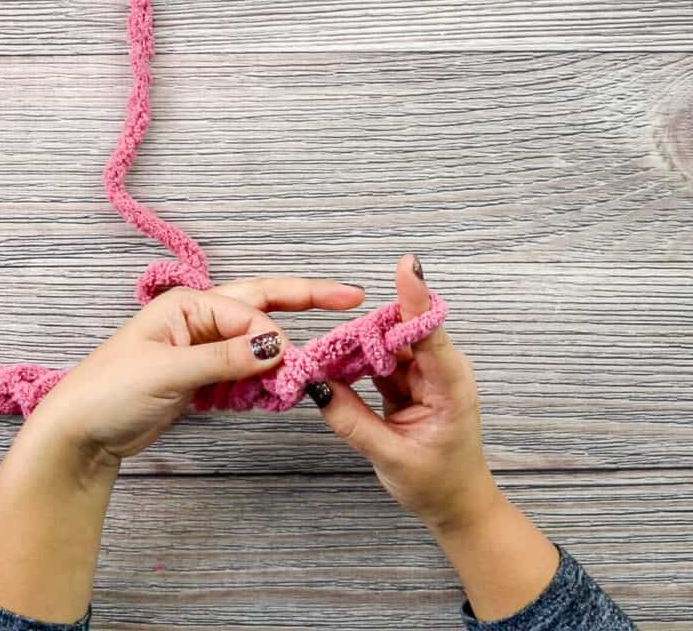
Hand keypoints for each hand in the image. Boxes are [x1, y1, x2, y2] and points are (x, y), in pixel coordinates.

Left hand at [33, 278, 366, 462]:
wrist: (79, 432)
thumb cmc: (109, 391)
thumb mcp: (168, 372)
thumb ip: (225, 359)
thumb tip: (277, 346)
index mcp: (187, 306)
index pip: (249, 311)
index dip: (273, 337)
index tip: (289, 365)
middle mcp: (197, 321)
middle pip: (260, 305)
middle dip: (304, 299)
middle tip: (349, 296)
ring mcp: (200, 350)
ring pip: (255, 344)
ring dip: (280, 355)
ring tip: (309, 369)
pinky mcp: (200, 380)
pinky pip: (243, 373)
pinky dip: (262, 382)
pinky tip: (277, 392)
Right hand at [317, 255, 498, 531]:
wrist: (455, 506)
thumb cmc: (437, 484)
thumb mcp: (391, 457)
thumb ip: (351, 421)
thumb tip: (315, 386)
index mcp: (450, 385)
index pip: (430, 332)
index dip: (415, 298)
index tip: (406, 265)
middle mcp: (438, 371)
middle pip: (399, 332)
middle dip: (362, 331)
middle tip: (323, 345)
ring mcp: (421, 374)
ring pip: (382, 345)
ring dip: (352, 348)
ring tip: (319, 358)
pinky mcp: (404, 382)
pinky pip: (375, 362)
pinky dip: (353, 363)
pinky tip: (330, 367)